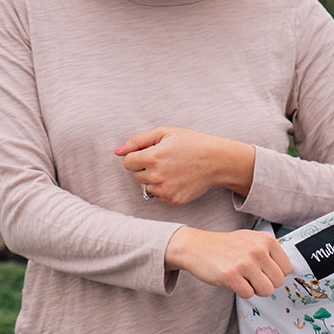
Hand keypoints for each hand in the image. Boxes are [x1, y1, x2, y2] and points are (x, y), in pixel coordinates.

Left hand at [115, 127, 254, 205]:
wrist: (216, 161)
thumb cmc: (191, 143)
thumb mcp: (165, 133)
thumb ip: (138, 140)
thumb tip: (117, 151)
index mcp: (153, 157)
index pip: (127, 162)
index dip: (137, 156)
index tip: (151, 153)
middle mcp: (157, 176)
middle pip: (135, 175)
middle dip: (144, 167)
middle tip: (164, 160)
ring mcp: (165, 190)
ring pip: (145, 187)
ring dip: (152, 179)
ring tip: (171, 170)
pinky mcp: (173, 200)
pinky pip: (157, 196)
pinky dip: (163, 189)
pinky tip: (176, 179)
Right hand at [165, 227, 291, 298]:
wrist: (196, 246)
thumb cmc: (225, 245)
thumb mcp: (251, 239)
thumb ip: (269, 251)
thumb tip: (287, 269)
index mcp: (266, 240)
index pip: (287, 268)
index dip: (276, 274)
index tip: (265, 271)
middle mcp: (257, 250)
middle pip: (278, 282)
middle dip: (266, 283)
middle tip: (252, 277)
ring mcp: (244, 263)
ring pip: (266, 290)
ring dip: (255, 289)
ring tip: (244, 279)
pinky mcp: (231, 275)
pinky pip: (248, 294)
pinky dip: (242, 291)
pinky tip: (233, 280)